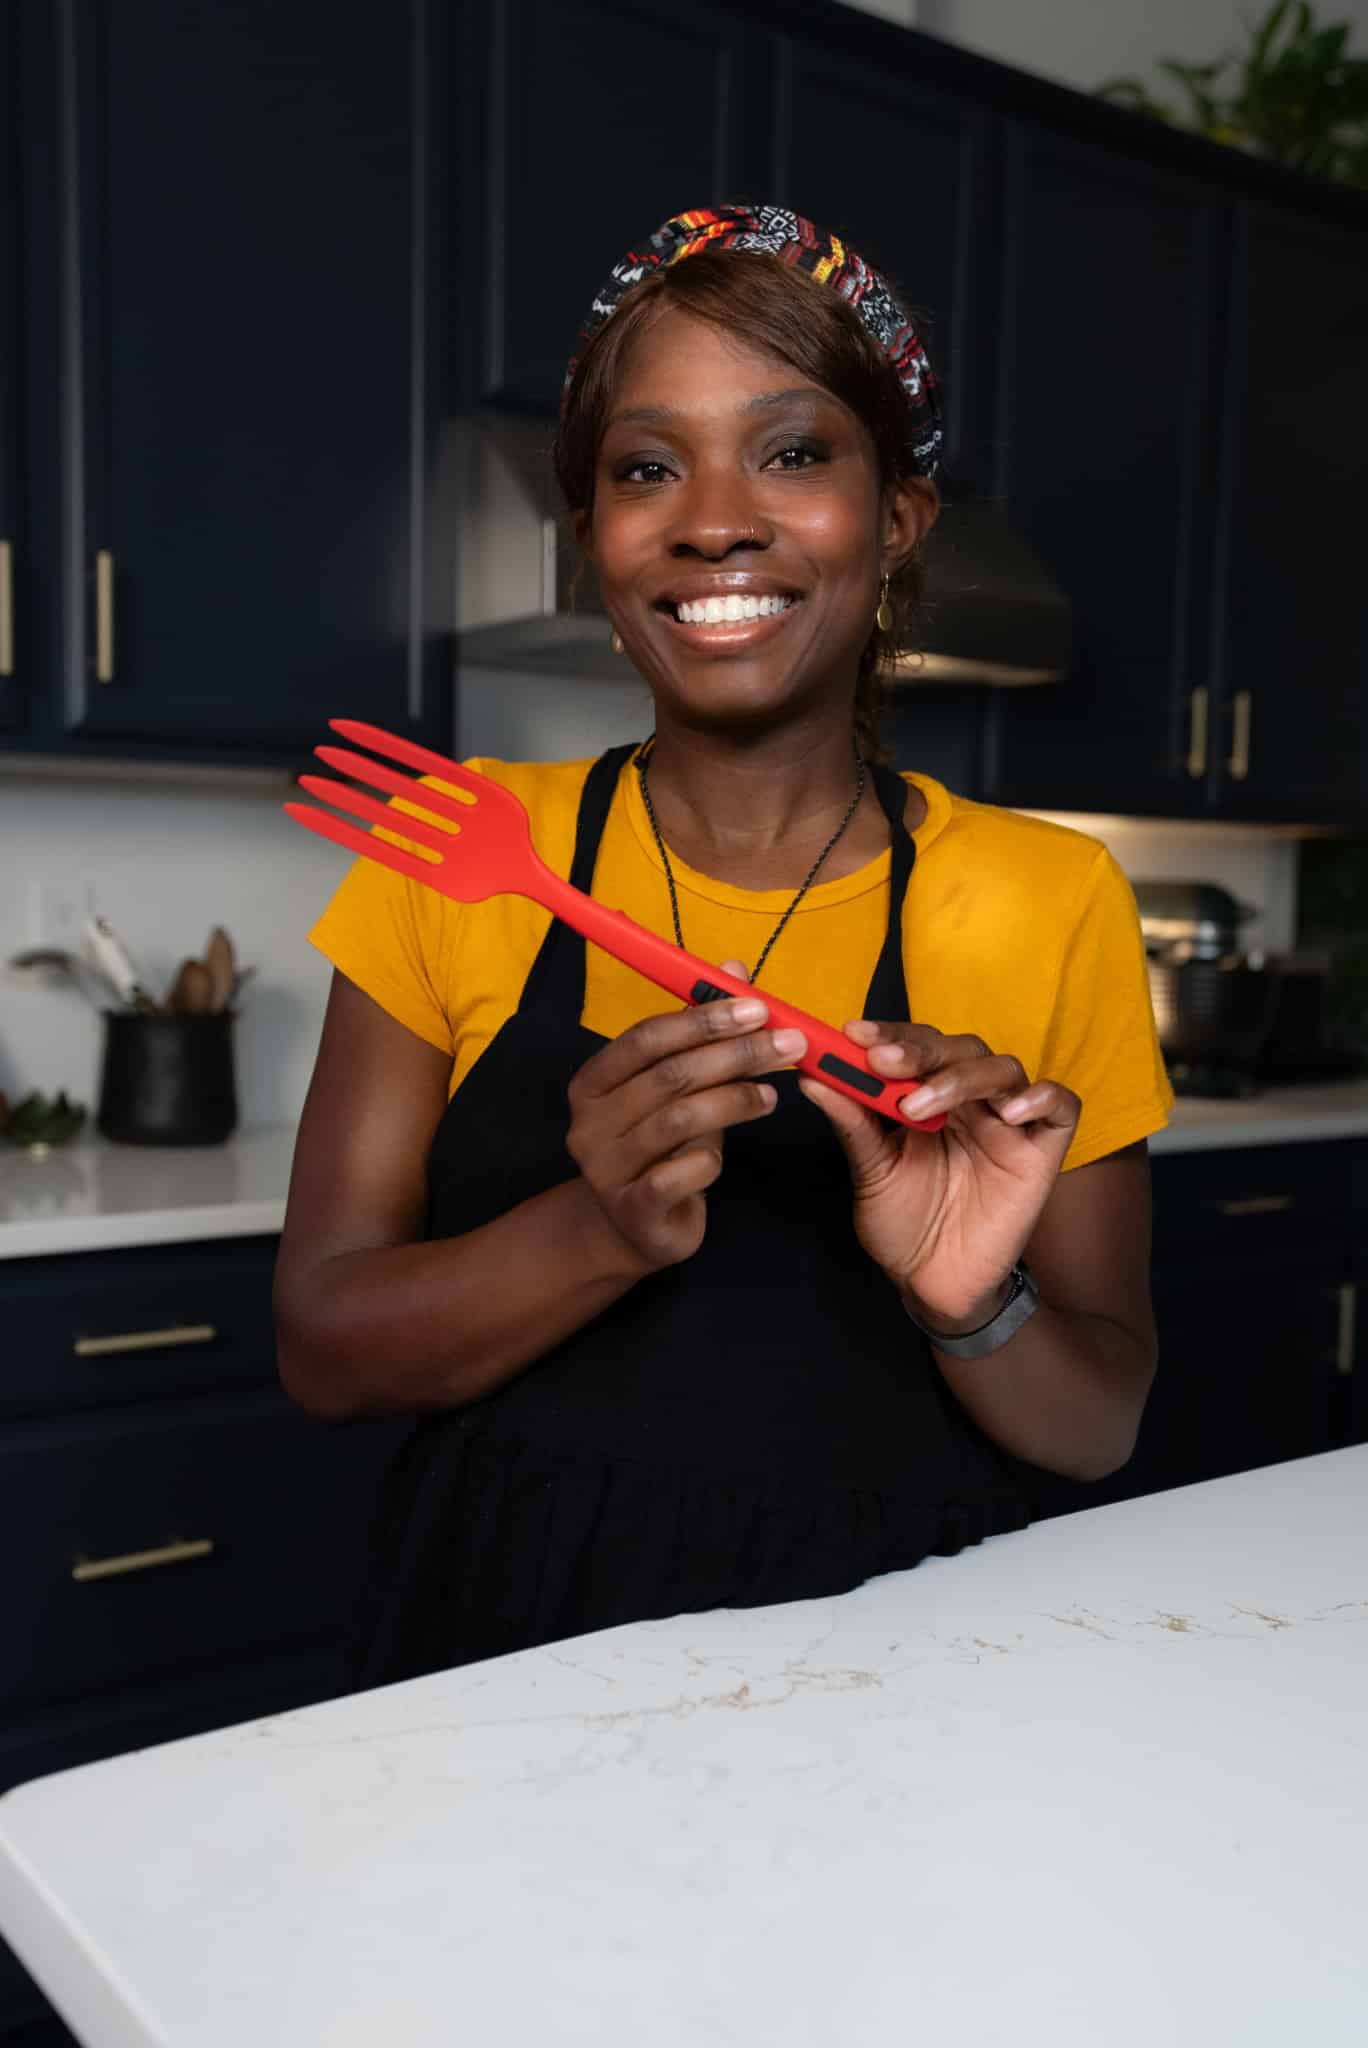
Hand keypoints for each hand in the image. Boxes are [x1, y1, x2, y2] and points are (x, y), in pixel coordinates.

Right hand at [567, 963, 797, 1274]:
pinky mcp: (632, 1210)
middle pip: (668, 1076)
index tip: (758, 1009)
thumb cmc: (662, 1147)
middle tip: (787, 1043)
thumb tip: (732, 970)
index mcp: (593, 1082)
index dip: (703, 1020)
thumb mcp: (679, 1087)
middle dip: (734, 1054)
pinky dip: (708, 1160)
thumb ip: (702, 1034)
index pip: (646, 1038)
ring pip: (676, 1121)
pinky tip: (725, 1156)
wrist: (636, 1228)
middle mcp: (589, 1123)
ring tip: (773, 1095)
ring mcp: (606, 1169)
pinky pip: (676, 1176)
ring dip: (733, 1100)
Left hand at [797, 1019, 1080, 1332]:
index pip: (918, 1046)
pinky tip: (1008, 1114)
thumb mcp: (870, 1171)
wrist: (932, 1282)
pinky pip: (1061, 1106)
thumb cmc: (902, 1223)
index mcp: (928, 1096)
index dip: (891, 1034)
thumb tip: (812, 1078)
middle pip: (961, 1048)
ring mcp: (1008, 1124)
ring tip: (922, 1104)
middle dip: (921, 1050)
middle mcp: (970, 1102)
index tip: (854, 1034)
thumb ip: (852, 1123)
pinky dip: (1040, 1098)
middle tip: (883, 1060)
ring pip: (1004, 1069)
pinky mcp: (1042, 1153)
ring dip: (962, 1077)